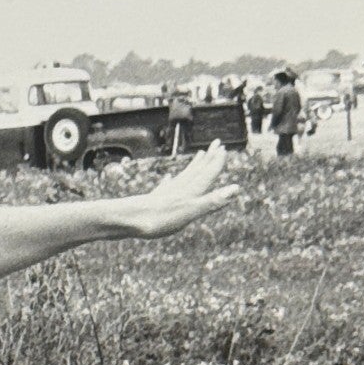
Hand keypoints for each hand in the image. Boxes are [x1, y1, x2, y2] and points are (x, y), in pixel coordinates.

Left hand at [121, 142, 238, 238]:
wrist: (126, 220)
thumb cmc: (158, 219)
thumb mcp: (190, 212)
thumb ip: (212, 201)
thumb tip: (236, 188)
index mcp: (189, 192)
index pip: (207, 174)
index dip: (215, 163)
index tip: (223, 148)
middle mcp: (178, 189)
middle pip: (196, 171)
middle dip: (208, 159)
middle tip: (216, 144)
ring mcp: (164, 194)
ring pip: (182, 176)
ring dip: (193, 166)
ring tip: (199, 156)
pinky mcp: (152, 201)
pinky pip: (164, 188)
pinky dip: (169, 182)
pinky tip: (168, 179)